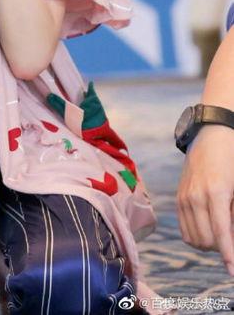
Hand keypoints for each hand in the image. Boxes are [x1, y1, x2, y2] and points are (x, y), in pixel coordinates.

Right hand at [177, 124, 233, 274]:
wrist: (212, 133)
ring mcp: (184, 196)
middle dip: (221, 248)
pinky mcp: (179, 197)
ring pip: (194, 239)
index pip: (221, 235)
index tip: (233, 273)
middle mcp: (195, 196)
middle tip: (231, 238)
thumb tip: (231, 238)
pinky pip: (185, 229)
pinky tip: (209, 228)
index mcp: (216, 192)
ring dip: (209, 244)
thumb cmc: (233, 158)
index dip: (229, 257)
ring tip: (222, 231)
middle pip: (206, 242)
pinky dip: (197, 236)